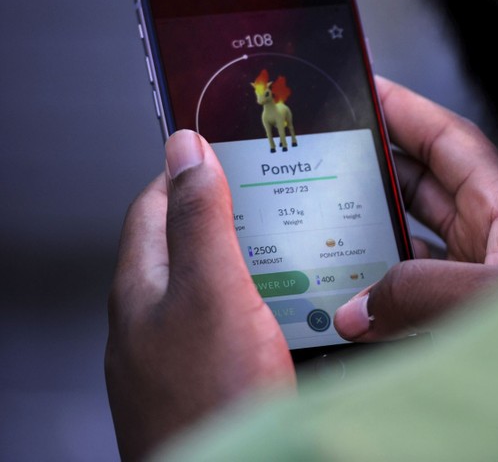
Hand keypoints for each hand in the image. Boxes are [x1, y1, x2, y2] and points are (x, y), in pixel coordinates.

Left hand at [105, 131, 294, 460]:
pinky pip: (241, 328)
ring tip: (303, 254)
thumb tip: (185, 148)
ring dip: (262, 266)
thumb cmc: (209, 401)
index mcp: (143, 285)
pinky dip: (270, 310)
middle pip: (195, 244)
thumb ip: (200, 218)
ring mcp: (182, 352)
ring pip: (224, 287)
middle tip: (285, 202)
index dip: (194, 169)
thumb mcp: (211, 292)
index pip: (157, 202)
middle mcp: (155, 318)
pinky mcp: (213, 379)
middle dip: (241, 218)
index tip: (234, 149)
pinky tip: (300, 315)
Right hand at [334, 76, 497, 341]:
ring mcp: (478, 274)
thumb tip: (359, 309)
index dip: (407, 111)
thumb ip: (423, 295)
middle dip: (376, 165)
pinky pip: (415, 288)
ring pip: (414, 236)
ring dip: (374, 232)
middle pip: (423, 183)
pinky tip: (353, 299)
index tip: (366, 89)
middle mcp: (493, 235)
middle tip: (330, 152)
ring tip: (327, 223)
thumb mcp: (494, 298)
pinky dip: (383, 288)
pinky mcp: (467, 313)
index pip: (449, 142)